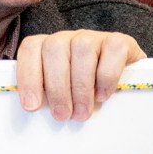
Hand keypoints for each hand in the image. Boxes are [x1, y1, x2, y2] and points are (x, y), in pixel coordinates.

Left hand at [16, 30, 144, 121]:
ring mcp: (94, 37)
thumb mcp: (60, 97)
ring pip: (82, 49)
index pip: (31, 48)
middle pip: (55, 49)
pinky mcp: (121, 41)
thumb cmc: (83, 96)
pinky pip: (112, 51)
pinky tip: (103, 96)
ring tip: (82, 113)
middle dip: (57, 87)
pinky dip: (106, 76)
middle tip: (62, 116)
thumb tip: (34, 110)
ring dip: (81, 86)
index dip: (28, 76)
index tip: (31, 106)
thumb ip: (45, 98)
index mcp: (47, 47)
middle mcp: (69, 38)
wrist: (124, 84)